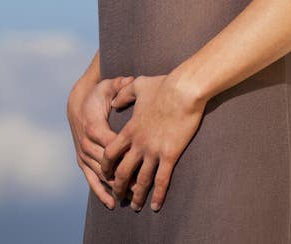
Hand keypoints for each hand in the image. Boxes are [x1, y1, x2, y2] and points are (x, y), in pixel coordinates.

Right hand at [67, 74, 132, 207]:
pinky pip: (91, 180)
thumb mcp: (108, 85)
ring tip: (132, 198)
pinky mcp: (82, 161)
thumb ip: (120, 84)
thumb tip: (131, 79)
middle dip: (124, 176)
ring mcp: (84, 155)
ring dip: (116, 187)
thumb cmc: (98, 94)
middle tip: (143, 186)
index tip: (143, 163)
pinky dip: (100, 192)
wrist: (77, 103)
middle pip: (108, 164)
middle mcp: (87, 144)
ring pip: (101, 175)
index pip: (113, 145)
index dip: (127, 155)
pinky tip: (111, 204)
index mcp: (95, 127)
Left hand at [101, 73, 205, 211]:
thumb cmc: (164, 85)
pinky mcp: (170, 154)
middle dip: (117, 187)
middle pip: (122, 172)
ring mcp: (154, 150)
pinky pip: (162, 180)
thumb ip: (123, 94)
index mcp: (130, 129)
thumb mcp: (138, 85)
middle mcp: (139, 143)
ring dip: (136, 196)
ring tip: (135, 206)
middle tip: (117, 196)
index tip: (106, 173)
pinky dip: (158, 195)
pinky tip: (156, 205)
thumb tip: (114, 102)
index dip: (106, 166)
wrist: (185, 89)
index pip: (111, 153)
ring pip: (140, 180)